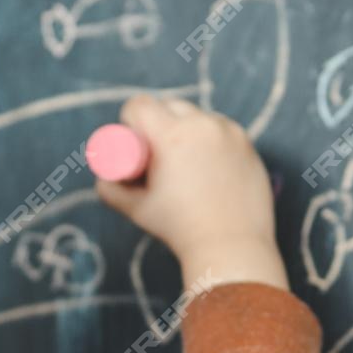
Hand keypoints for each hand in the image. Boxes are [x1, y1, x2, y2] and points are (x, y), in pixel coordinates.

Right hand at [95, 94, 285, 290]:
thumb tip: (103, 180)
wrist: (231, 247)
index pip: (141, 105)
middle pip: (171, 106)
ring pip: (200, 117)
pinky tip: (210, 161)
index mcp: (173, 135)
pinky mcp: (249, 146)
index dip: (131, 119)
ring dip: (188, 127)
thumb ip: (112, 192)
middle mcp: (204, 126)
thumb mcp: (138, 209)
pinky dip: (213, 139)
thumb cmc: (180, 229)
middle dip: (159, 121)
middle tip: (157, 151)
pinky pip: (224, 132)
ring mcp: (231, 134)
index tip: (133, 138)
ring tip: (185, 158)